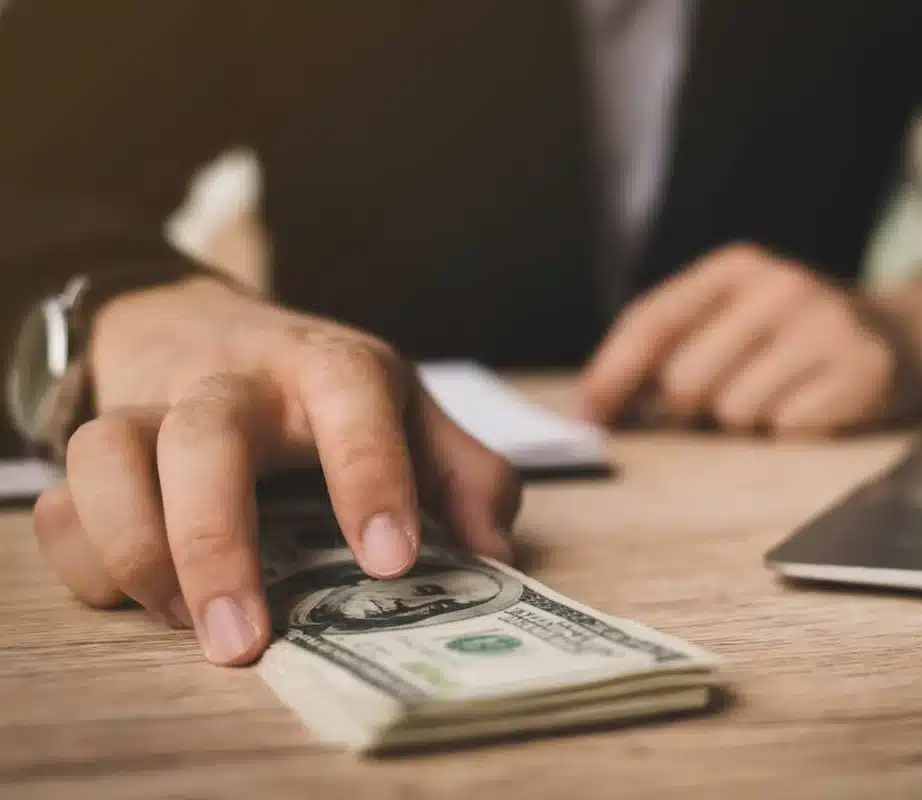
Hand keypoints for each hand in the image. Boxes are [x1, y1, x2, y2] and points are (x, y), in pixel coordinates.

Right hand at [33, 276, 520, 665]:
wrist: (207, 329)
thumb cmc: (325, 392)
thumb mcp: (409, 414)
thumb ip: (465, 475)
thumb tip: (494, 556)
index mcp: (329, 368)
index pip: (353, 398)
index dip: (370, 476)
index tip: (390, 563)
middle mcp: (236, 381)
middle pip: (207, 435)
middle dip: (216, 541)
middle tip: (244, 643)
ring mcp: (156, 406)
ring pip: (105, 453)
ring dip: (135, 551)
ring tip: (184, 620)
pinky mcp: (99, 442)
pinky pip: (64, 499)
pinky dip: (86, 559)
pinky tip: (137, 595)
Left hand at [577, 244, 918, 434]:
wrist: (904, 332)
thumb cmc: (791, 333)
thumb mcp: (731, 317)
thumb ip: (668, 347)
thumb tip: (596, 405)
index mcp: (735, 267)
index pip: (652, 321)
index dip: (610, 373)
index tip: (585, 416)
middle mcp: (779, 286)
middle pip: (685, 378)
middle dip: (685, 405)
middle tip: (717, 396)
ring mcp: (824, 325)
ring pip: (732, 410)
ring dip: (741, 417)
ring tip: (776, 389)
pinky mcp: (859, 369)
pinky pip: (783, 429)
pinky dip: (785, 427)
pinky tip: (809, 400)